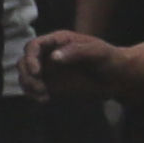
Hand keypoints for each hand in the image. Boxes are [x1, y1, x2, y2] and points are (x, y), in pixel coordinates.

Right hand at [24, 28, 143, 101]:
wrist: (118, 78)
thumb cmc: (110, 59)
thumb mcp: (98, 52)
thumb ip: (77, 51)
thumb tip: (54, 57)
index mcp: (59, 42)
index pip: (34, 46)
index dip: (30, 58)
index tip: (36, 72)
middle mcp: (50, 55)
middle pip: (25, 60)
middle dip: (27, 74)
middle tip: (40, 87)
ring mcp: (50, 71)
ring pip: (26, 75)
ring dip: (28, 86)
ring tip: (43, 95)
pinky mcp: (52, 86)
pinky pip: (34, 89)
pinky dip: (34, 95)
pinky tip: (45, 100)